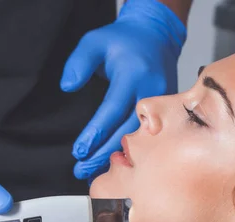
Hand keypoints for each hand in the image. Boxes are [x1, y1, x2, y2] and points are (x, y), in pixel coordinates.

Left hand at [61, 0, 186, 179]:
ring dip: (116, 157)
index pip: (112, 110)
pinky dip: (130, 151)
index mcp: (133, 74)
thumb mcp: (94, 41)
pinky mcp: (166, 112)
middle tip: (82, 170)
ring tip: (93, 173)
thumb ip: (78, 62)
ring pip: (139, 138)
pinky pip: (146, 136)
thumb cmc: (124, 40)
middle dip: (103, 154)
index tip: (79, 151)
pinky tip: (113, 163)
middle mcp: (151, 91)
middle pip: (127, 131)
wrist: (157, 35)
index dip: (95, 133)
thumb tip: (68, 87)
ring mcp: (162, 103)